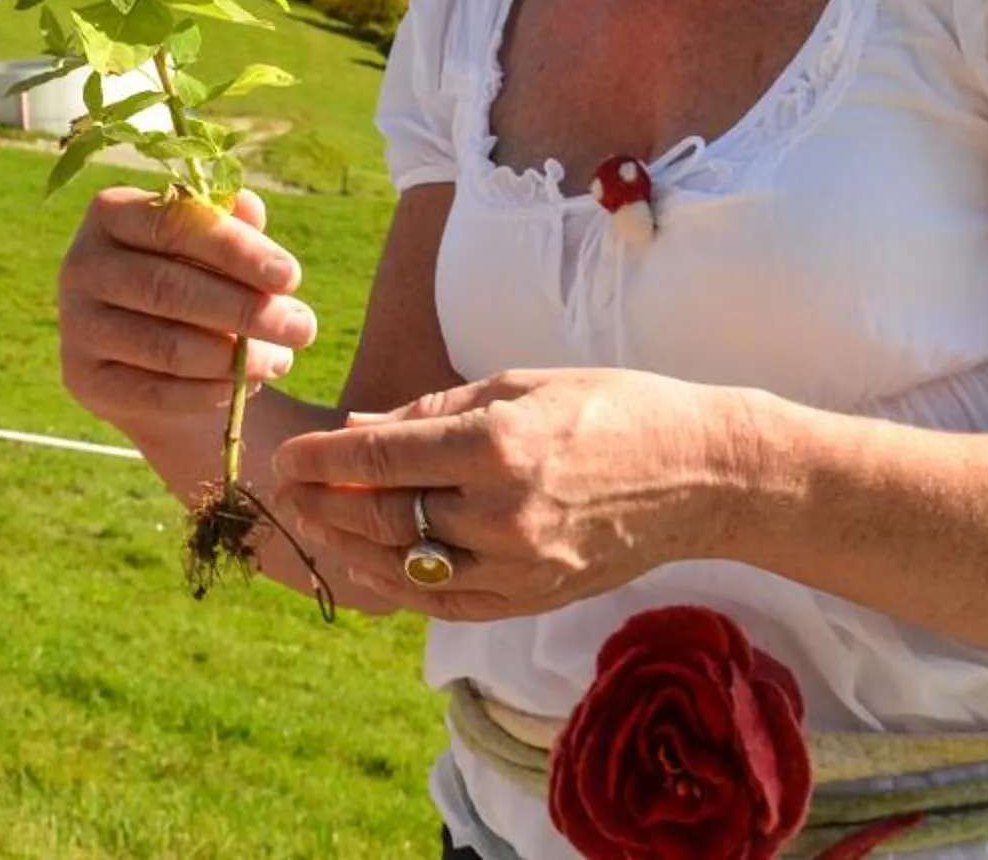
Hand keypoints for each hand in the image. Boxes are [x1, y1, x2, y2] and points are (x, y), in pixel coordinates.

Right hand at [56, 186, 313, 427]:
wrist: (148, 350)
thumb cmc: (191, 276)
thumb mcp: (211, 244)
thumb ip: (230, 223)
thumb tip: (250, 207)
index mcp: (110, 213)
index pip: (173, 224)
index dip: (235, 250)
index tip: (291, 276)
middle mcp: (81, 265)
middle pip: (169, 288)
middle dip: (246, 310)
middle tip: (303, 327)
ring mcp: (77, 325)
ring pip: (165, 345)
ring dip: (234, 358)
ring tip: (282, 359)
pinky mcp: (84, 379)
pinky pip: (155, 392)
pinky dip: (208, 392)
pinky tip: (245, 385)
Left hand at [272, 369, 751, 622]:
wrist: (700, 474)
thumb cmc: (611, 408)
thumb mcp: (519, 385)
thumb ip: (432, 411)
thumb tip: (356, 428)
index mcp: (498, 446)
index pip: (382, 459)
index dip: (323, 460)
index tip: (289, 455)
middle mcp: (503, 513)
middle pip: (385, 517)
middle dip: (325, 503)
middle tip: (288, 489)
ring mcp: (520, 566)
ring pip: (408, 566)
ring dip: (352, 546)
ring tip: (318, 524)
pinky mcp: (534, 598)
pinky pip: (447, 601)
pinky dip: (401, 584)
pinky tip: (371, 562)